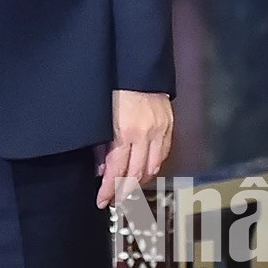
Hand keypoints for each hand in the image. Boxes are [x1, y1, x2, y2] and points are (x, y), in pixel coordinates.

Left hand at [97, 89, 173, 206]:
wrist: (138, 67)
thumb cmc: (114, 87)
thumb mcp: (100, 115)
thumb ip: (101, 143)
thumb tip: (101, 168)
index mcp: (124, 132)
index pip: (116, 170)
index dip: (109, 189)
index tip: (102, 200)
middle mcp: (144, 135)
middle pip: (135, 174)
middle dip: (124, 191)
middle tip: (114, 200)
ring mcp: (159, 132)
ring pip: (152, 168)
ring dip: (139, 182)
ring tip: (127, 190)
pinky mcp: (168, 128)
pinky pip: (162, 155)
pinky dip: (153, 168)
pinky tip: (144, 173)